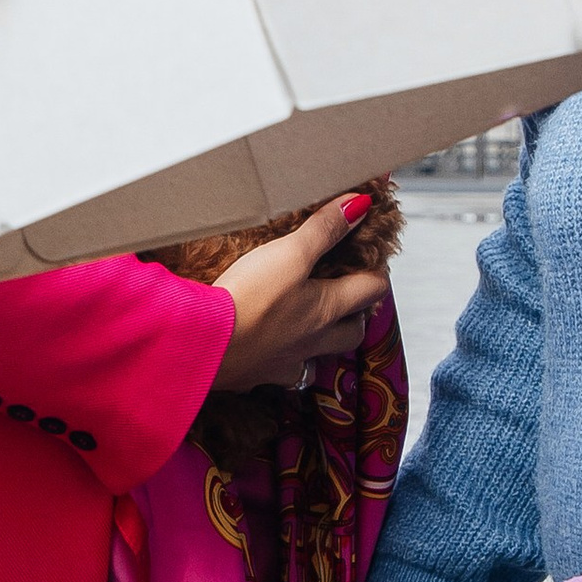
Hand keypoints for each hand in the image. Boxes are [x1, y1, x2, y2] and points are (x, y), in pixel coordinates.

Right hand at [212, 192, 390, 390]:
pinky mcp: (256, 375)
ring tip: (310, 326)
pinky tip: (268, 351)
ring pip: (318, 358)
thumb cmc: (250, 298)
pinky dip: (280, 362)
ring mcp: (286, 362)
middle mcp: (313, 340)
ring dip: (322, 343)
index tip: (371, 262)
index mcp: (327, 309)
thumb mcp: (290, 253)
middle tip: (347, 297)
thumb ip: (325, 229)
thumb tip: (360, 205)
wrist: (205, 344)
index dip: (377, 274)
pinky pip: (279, 373)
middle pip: (353, 333)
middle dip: (356, 315)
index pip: (371, 290)